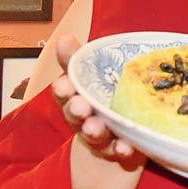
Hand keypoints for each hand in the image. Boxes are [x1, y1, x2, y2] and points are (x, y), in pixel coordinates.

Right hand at [50, 35, 143, 164]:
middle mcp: (84, 119)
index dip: (63, 89)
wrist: (120, 143)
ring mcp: (100, 137)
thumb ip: (78, 60)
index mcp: (76, 98)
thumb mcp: (93, 78)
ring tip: (95, 127)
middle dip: (76, 110)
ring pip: (94, 134)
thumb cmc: (105, 101)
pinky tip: (125, 147)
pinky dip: (120, 149)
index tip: (64, 85)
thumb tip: (64, 37)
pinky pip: (118, 151)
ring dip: (94, 130)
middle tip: (80, 106)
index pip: (65, 92)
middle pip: (75, 115)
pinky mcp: (117, 151)